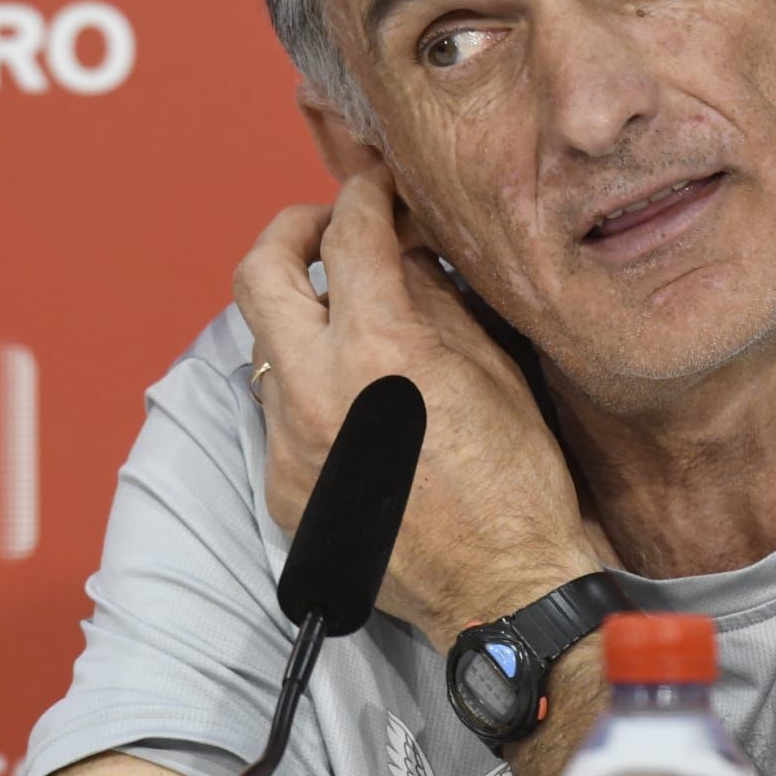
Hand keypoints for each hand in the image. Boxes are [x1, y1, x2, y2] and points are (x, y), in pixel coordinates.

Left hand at [233, 165, 605, 649]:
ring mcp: (289, 444)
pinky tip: (359, 404)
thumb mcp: (491, 366)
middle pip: (258, 273)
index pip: (347, 235)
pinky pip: (280, 411)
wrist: (502, 586)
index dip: (364, 195)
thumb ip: (433, 297)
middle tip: (327, 229)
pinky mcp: (284, 488)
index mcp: (377, 351)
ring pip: (265, 346)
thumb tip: (402, 252)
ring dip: (303, 318)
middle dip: (292, 232)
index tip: (376, 189)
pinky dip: (313, 388)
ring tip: (353, 323)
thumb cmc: (518, 480)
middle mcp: (314, 391)